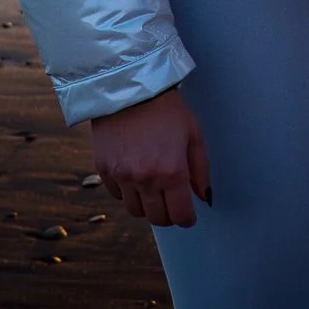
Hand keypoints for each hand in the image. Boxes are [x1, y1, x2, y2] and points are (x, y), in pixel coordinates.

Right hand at [89, 86, 210, 226]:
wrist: (130, 89)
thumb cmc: (167, 109)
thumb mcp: (193, 135)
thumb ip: (200, 170)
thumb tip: (204, 197)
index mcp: (172, 171)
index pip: (179, 214)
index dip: (187, 219)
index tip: (189, 217)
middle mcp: (146, 179)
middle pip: (157, 218)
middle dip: (168, 216)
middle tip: (173, 205)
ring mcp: (122, 176)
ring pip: (135, 211)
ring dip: (147, 206)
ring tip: (155, 191)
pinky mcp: (104, 170)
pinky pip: (117, 195)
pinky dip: (128, 193)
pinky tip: (136, 177)